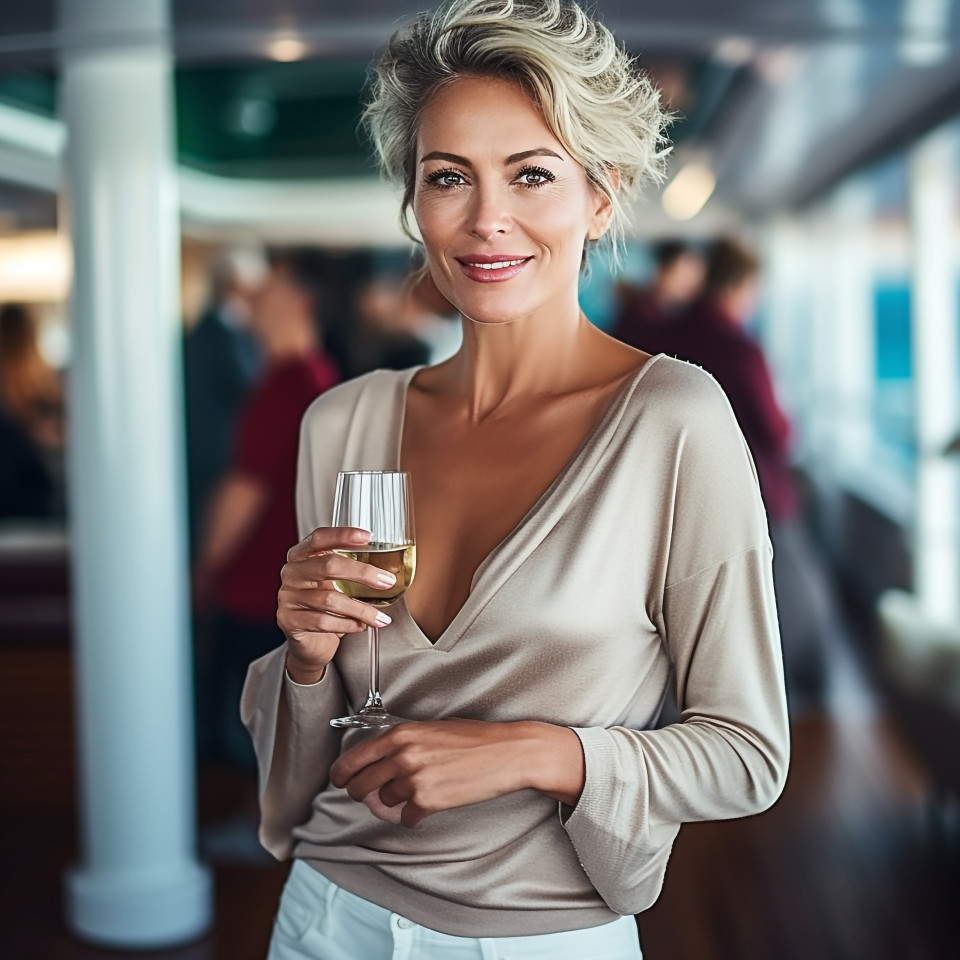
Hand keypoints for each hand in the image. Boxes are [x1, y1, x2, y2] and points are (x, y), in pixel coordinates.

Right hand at [278, 526, 397, 682]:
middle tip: (387, 581)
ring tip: (380, 617)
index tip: (368, 537)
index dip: (343, 534)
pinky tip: (362, 626)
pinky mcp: (289, 621)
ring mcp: (287, 597)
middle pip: (328, 566)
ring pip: (330, 599)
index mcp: (301, 556)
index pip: (320, 538)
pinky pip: (324, 622)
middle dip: (363, 573)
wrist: (309, 641)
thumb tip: (390, 570)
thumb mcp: (336, 583)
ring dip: (361, 609)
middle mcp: (292, 573)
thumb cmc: (326, 606)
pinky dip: (348, 625)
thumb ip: (351, 571)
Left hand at [329, 719, 585, 826]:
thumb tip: (377, 764)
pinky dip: (415, 815)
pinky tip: (431, 803)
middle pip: (359, 785)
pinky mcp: (428, 801)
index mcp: (401, 733)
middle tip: (372, 794)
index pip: (353, 758)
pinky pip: (406, 817)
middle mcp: (403, 755)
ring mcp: (414, 779)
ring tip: (418, 791)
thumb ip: (401, 745)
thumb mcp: (431, 730)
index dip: (341, 774)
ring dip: (396, 801)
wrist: (507, 752)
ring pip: (383, 802)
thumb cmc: (474, 738)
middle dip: (362, 793)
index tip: (340, 780)